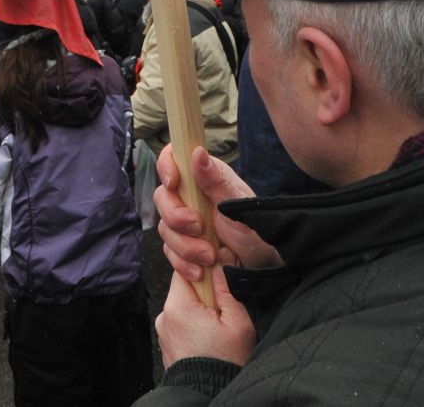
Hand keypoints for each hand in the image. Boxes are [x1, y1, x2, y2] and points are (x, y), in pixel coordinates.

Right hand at [154, 145, 282, 282]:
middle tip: (200, 228)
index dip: (166, 167)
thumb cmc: (255, 228)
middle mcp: (191, 195)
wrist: (261, 266)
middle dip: (177, 217)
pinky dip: (182, 263)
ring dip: (184, 246)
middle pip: (162, 197)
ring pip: (165, 228)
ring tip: (210, 256)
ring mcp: (184, 221)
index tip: (174, 183)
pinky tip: (199, 271)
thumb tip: (197, 152)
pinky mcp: (182, 245)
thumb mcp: (238, 204)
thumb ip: (215, 180)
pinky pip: (169, 252)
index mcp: (203, 176)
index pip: (172, 159)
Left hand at [155, 263, 254, 367]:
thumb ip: (227, 285)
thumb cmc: (226, 362)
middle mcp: (164, 316)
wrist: (209, 395)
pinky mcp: (166, 345)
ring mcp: (163, 332)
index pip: (186, 268)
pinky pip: (180, 324)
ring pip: (183, 307)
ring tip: (218, 327)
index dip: (204, 267)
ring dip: (199, 310)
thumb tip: (223, 255)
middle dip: (204, 293)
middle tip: (223, 307)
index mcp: (178, 305)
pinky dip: (193, 326)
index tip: (219, 274)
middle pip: (185, 288)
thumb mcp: (237, 321)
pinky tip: (209, 338)